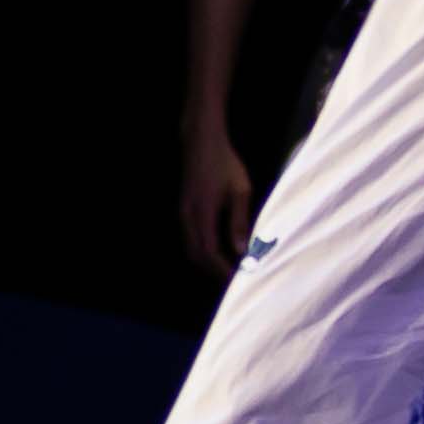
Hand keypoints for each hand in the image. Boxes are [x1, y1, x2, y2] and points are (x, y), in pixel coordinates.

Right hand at [182, 130, 256, 276]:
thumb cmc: (224, 163)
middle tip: (236, 281)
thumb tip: (241, 251)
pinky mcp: (183, 212)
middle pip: (197, 257)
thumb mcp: (240, 190)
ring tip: (229, 270)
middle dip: (215, 272)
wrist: (200, 142)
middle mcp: (187, 218)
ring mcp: (182, 215)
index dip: (223, 270)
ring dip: (209, 264)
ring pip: (191, 250)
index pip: (210, 253)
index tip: (239, 279)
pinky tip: (219, 254)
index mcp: (202, 213)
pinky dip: (203, 252)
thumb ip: (239, 221)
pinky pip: (190, 240)